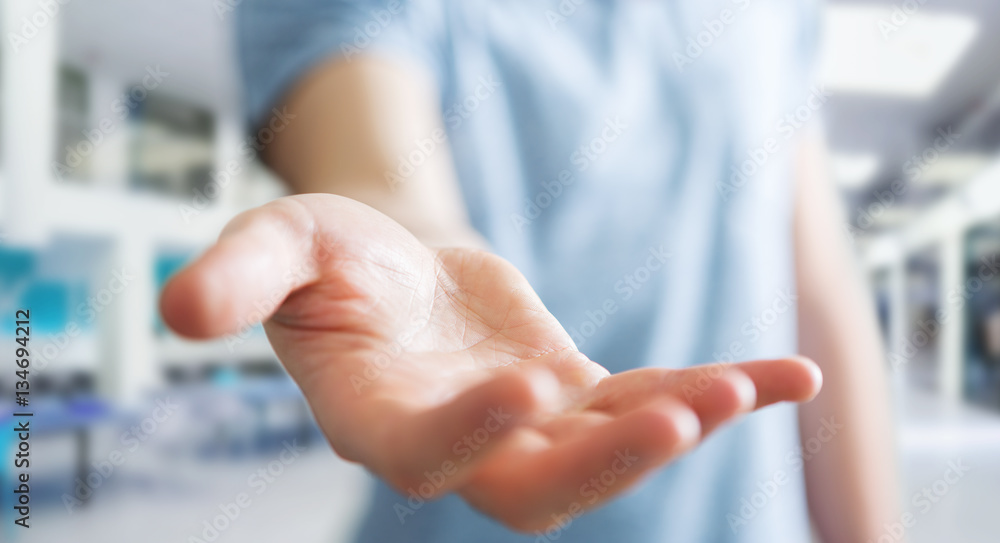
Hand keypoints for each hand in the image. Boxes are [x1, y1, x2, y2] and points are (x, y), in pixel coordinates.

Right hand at [160, 194, 821, 530]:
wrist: (394, 263)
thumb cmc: (329, 256)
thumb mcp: (279, 244)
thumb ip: (239, 276)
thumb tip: (176, 308)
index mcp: (378, 420)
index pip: (422, 454)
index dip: (468, 430)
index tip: (522, 384)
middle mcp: (460, 443)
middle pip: (534, 487)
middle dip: (607, 461)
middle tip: (681, 416)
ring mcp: (529, 426)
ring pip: (608, 451)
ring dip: (679, 423)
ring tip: (749, 384)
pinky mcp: (579, 395)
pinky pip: (653, 401)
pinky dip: (720, 391)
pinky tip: (787, 374)